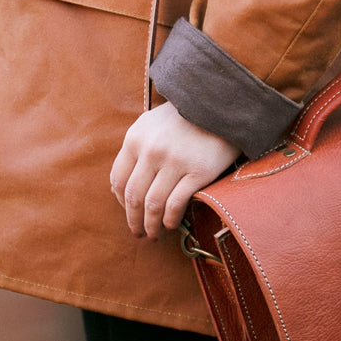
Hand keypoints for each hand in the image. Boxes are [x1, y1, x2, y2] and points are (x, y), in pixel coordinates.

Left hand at [110, 102, 239, 240]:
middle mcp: (151, 150)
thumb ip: (136, 149)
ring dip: (151, 225)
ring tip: (154, 234)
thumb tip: (122, 184)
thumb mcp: (151, 123)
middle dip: (133, 220)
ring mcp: (174, 162)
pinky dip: (170, 219)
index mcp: (135, 138)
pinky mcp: (198, 172)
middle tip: (138, 233)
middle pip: (134, 196)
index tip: (129, 212)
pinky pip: (176, 204)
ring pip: (153, 205)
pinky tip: (172, 224)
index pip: (119, 180)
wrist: (221, 106)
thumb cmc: (184, 116)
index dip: (121, 202)